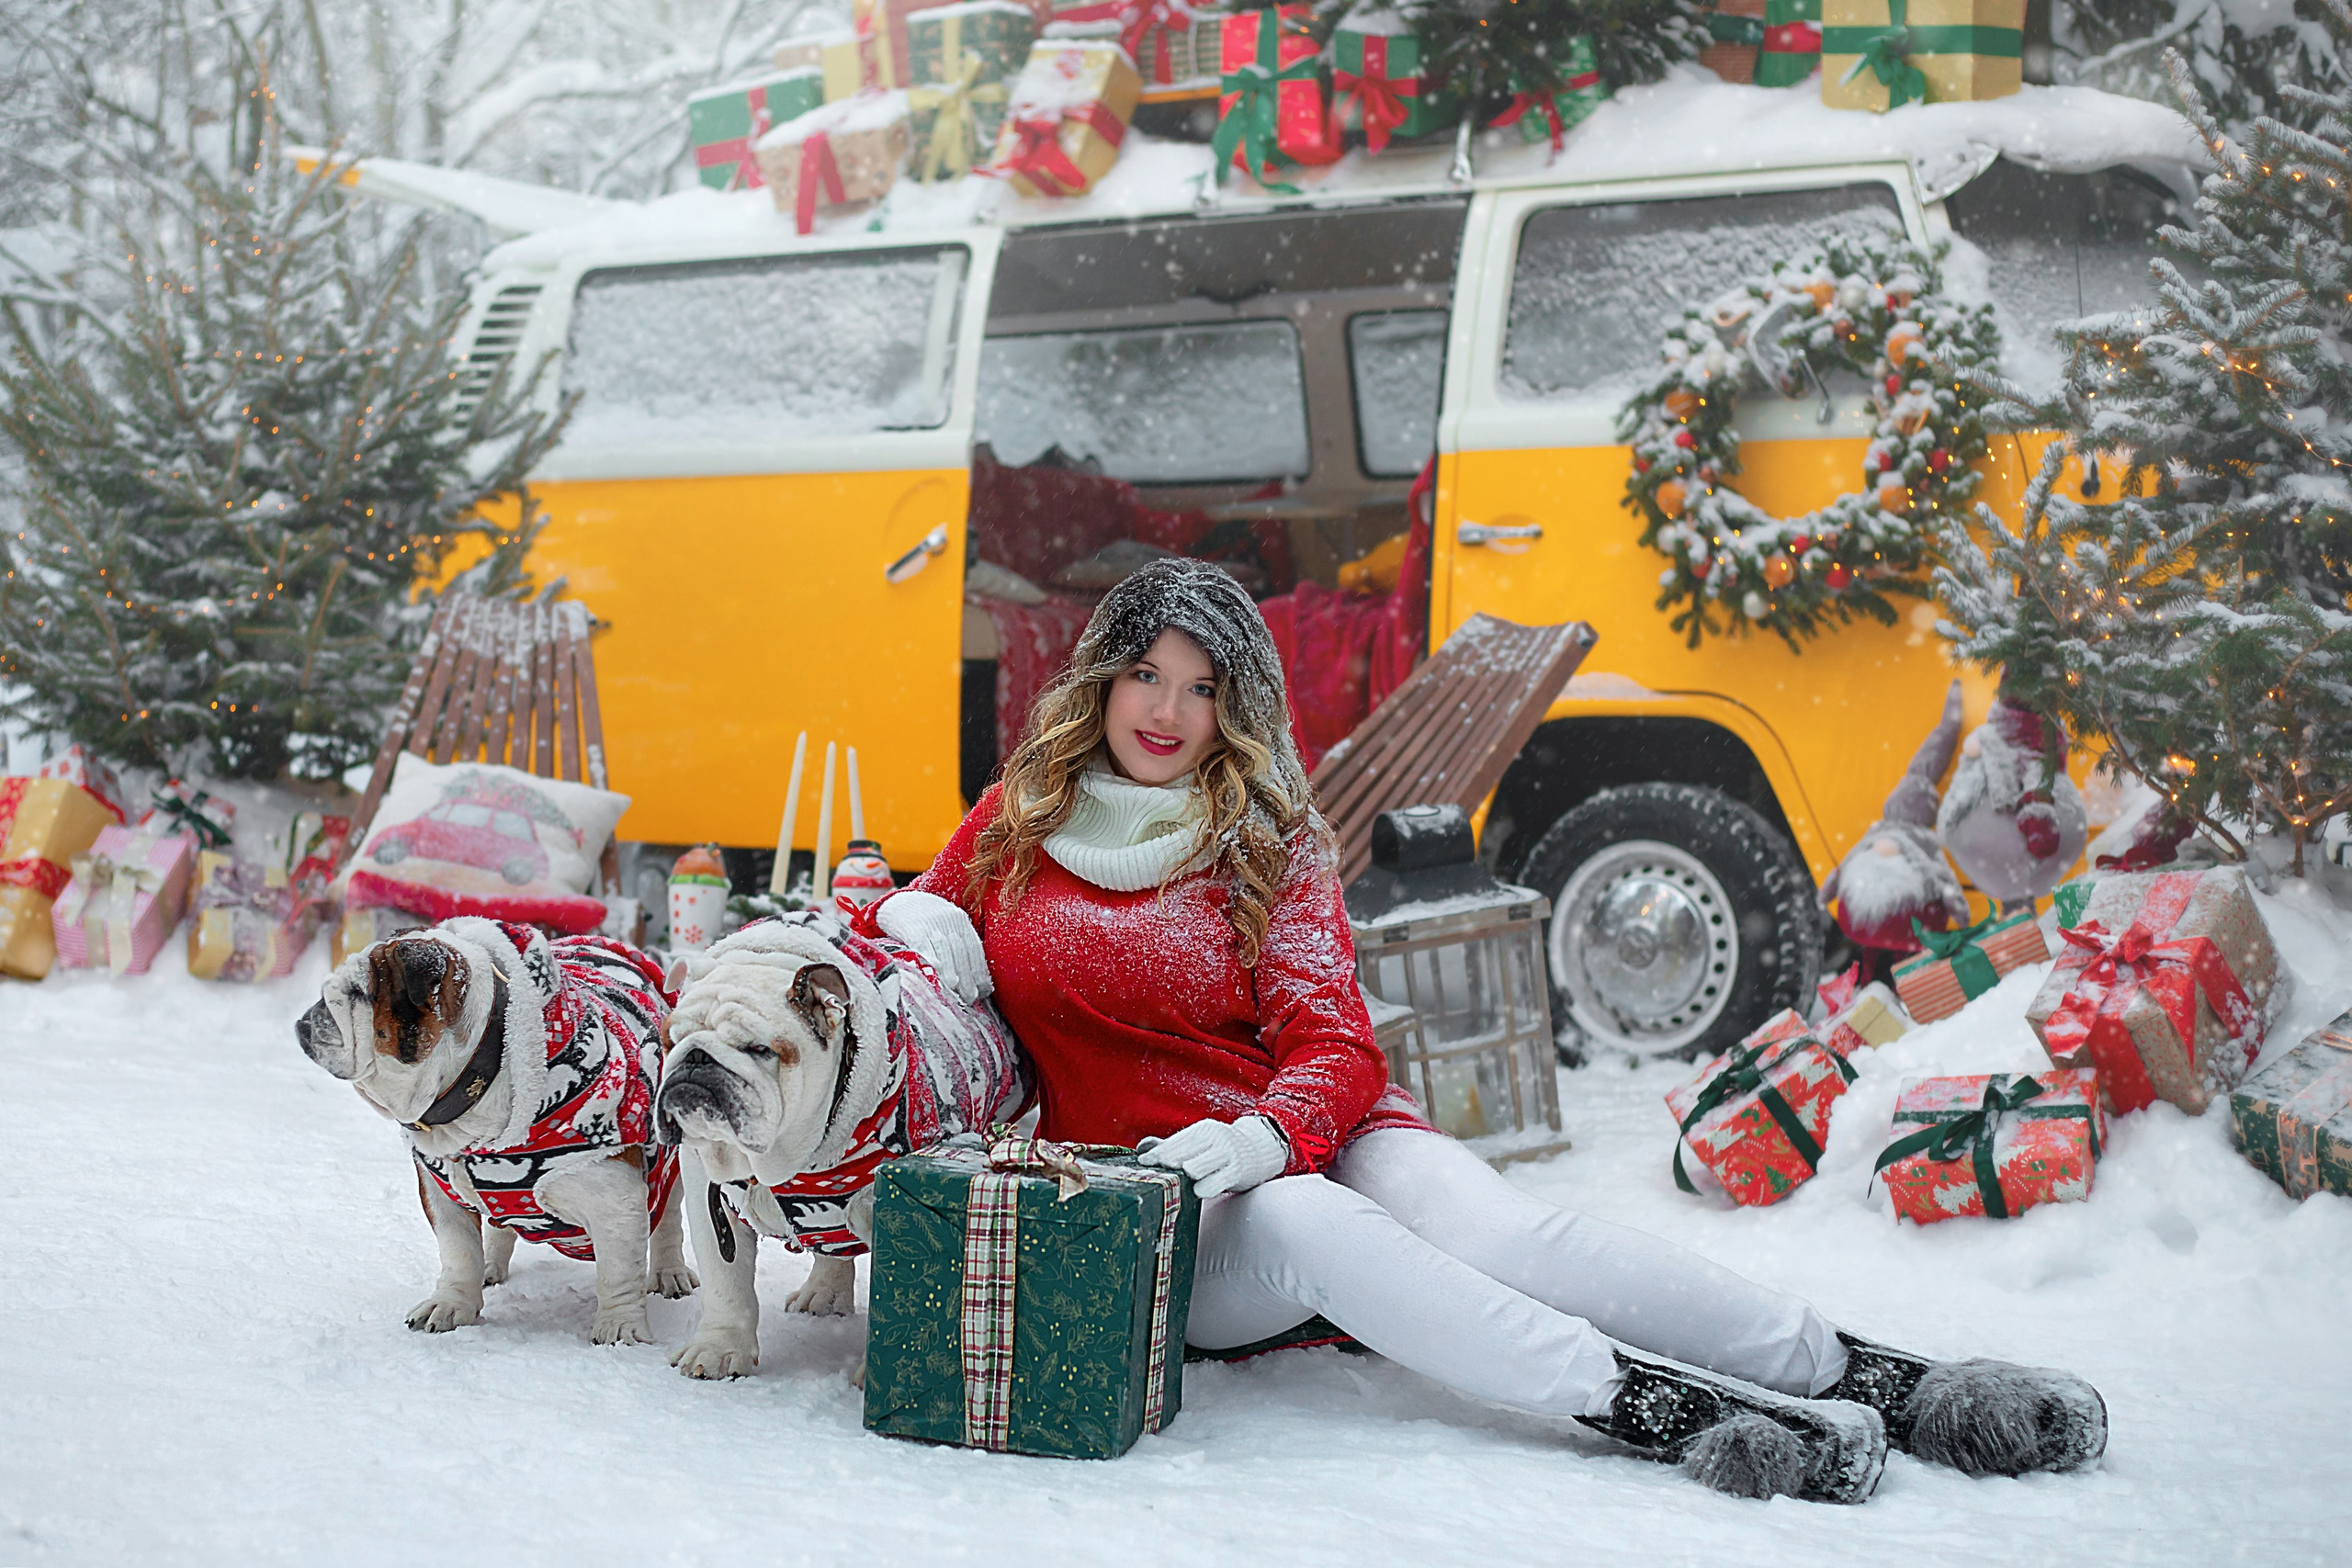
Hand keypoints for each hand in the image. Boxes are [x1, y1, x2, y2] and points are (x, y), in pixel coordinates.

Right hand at [873, 889, 990, 1002]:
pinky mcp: (913, 928)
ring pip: (946, 951)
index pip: (975, 949)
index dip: (980, 972)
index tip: (984, 991)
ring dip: (953, 973)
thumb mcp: (945, 925)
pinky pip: (923, 946)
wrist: (899, 901)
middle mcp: (949, 921)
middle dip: (969, 978)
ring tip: (957, 993)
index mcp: (961, 920)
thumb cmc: (925, 921)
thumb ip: (958, 945)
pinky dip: (931, 960)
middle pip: (962, 953)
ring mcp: (931, 923)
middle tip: (971, 998)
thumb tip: (972, 979)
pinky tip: (936, 973)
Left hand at [1140, 1115, 1288, 1197]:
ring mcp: (1227, 1154)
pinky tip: (1198, 1191)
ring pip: (1199, 1165)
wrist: (1260, 1149)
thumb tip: (1142, 1146)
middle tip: (1158, 1174)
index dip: (1158, 1153)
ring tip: (1177, 1182)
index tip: (1143, 1162)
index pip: (1176, 1141)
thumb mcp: (1200, 1143)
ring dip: (1187, 1174)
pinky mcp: (1238, 1170)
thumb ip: (1173, 1146)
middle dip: (1169, 1163)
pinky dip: (1206, 1186)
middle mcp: (1215, 1138)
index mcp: (1202, 1130)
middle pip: (1185, 1151)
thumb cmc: (1222, 1150)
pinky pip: (1219, 1179)